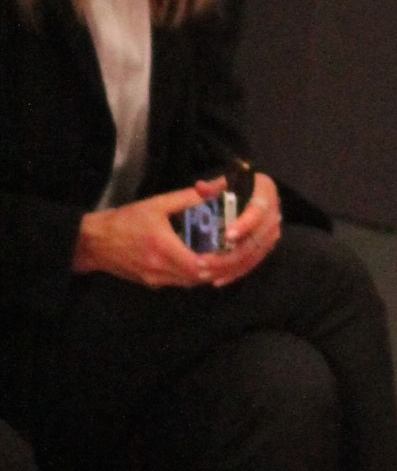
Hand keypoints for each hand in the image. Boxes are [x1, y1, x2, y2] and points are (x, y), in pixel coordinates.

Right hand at [73, 173, 280, 288]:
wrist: (93, 242)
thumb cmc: (125, 220)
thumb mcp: (157, 204)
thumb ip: (189, 198)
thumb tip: (218, 186)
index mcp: (163, 248)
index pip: (200, 266)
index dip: (218, 263)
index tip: (230, 250)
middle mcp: (161, 269)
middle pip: (199, 277)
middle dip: (217, 268)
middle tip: (229, 253)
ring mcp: (155, 279)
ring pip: (190, 283)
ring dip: (205, 272)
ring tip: (216, 256)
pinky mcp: (151, 283)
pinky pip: (178, 282)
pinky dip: (190, 274)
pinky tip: (196, 259)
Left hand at [204, 170, 281, 283]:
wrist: (256, 193)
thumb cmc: (238, 185)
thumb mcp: (227, 181)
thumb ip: (214, 186)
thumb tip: (200, 188)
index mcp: (265, 193)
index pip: (257, 212)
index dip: (244, 225)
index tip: (228, 236)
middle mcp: (274, 215)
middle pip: (254, 241)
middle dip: (229, 255)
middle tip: (203, 262)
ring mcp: (272, 234)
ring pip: (252, 256)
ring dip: (229, 268)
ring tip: (205, 273)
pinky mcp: (266, 247)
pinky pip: (253, 263)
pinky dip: (235, 273)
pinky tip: (218, 280)